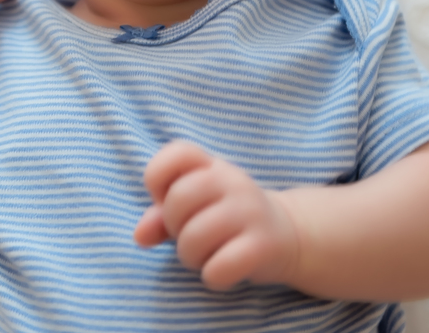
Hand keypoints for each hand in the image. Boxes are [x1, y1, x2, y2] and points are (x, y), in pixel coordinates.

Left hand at [133, 141, 299, 290]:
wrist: (288, 235)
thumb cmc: (227, 220)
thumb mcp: (195, 208)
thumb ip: (161, 216)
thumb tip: (140, 236)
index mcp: (213, 166)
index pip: (177, 153)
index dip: (158, 179)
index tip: (167, 199)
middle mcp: (234, 182)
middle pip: (178, 200)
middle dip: (174, 227)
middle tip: (189, 235)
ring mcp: (251, 212)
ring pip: (193, 238)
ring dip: (190, 257)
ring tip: (204, 256)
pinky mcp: (263, 246)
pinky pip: (219, 267)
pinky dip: (212, 276)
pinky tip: (222, 271)